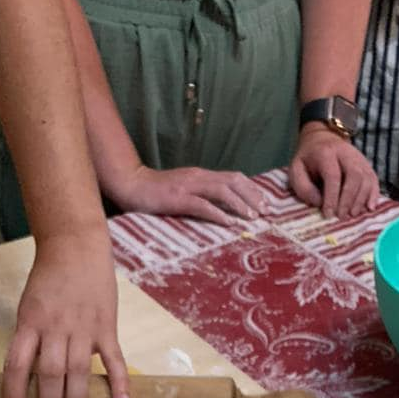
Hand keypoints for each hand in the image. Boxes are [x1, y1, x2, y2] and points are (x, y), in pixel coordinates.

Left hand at [4, 226, 130, 397]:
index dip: (14, 395)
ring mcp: (82, 328)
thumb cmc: (48, 281)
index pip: (16, 365)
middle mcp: (55, 328)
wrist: (75, 246)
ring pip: (77, 372)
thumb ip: (30, 341)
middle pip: (49, 374)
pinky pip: (113, 358)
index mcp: (29, 324)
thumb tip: (28, 380)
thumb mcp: (29, 308)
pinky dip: (119, 381)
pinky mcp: (106, 326)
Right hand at [108, 164, 264, 226]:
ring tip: (252, 217)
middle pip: (233, 181)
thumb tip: (224, 206)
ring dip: (239, 204)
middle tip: (265, 211)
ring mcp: (188, 186)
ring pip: (221, 192)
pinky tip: (229, 222)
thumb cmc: (158, 192)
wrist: (133, 185)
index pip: (233, 177)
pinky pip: (202, 205)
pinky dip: (217, 213)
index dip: (252, 189)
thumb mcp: (185, 188)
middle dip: (252, 196)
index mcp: (202, 175)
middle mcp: (198, 177)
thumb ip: (203, 193)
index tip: (265, 203)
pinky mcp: (178, 199)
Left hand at [288, 125, 380, 219]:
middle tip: (342, 216)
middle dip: (348, 199)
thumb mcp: (296, 170)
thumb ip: (303, 187)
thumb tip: (319, 203)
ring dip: (360, 199)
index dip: (332, 197)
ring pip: (366, 178)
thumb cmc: (308, 160)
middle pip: (354, 175)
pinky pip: (374, 179)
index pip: (333, 176)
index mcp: (326, 153)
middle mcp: (346, 153)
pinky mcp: (366, 164)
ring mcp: (359, 158)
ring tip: (352, 215)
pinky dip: (373, 194)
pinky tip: (369, 208)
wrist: (322, 138)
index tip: (328, 214)